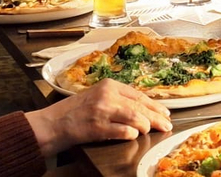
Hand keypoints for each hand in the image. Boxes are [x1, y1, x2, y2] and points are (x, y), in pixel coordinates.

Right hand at [24, 79, 171, 155]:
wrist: (54, 122)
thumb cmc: (75, 111)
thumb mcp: (98, 96)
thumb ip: (118, 99)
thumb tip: (143, 108)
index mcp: (109, 85)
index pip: (138, 95)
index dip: (154, 105)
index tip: (165, 112)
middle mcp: (107, 96)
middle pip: (140, 106)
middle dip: (156, 117)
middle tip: (167, 125)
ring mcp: (102, 111)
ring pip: (134, 117)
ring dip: (146, 126)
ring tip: (152, 131)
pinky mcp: (97, 127)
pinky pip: (122, 130)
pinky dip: (131, 133)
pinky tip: (135, 135)